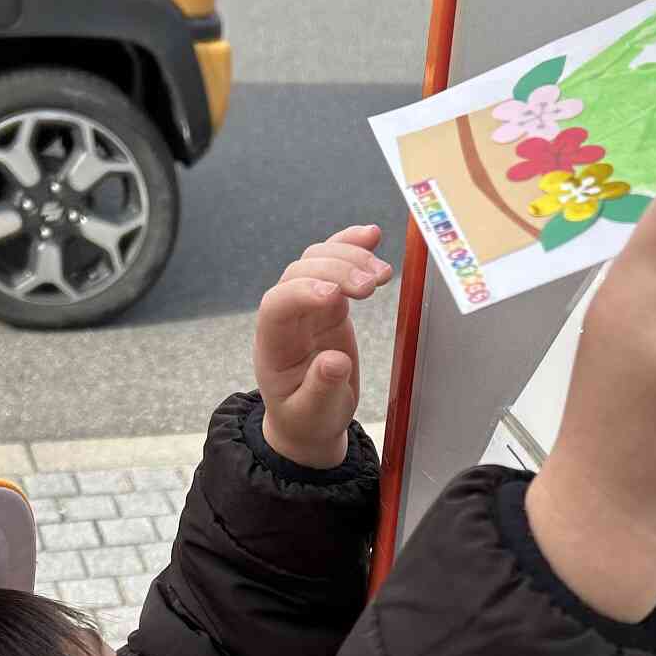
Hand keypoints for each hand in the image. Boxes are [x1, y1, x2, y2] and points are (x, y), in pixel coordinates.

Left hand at [254, 226, 392, 468]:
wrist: (311, 420)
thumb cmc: (308, 420)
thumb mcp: (314, 416)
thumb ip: (322, 390)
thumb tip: (335, 362)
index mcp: (273, 347)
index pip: (276, 305)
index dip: (301, 293)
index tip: (333, 296)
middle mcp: (286, 318)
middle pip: (300, 273)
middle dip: (335, 271)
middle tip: (371, 287)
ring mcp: (307, 305)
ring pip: (318, 260)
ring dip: (349, 257)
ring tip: (382, 274)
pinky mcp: (330, 302)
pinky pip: (335, 264)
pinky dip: (352, 246)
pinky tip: (371, 235)